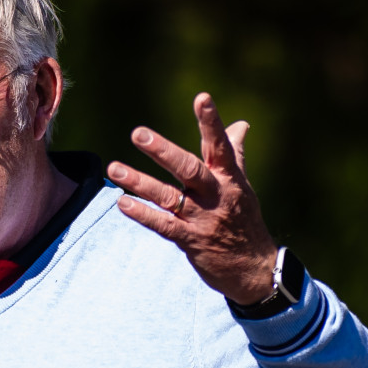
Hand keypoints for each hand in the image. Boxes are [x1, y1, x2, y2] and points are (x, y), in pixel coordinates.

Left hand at [108, 93, 277, 304]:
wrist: (253, 269)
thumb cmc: (243, 220)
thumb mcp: (242, 186)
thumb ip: (235, 154)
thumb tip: (240, 125)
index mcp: (229, 178)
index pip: (220, 145)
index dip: (211, 122)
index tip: (202, 98)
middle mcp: (216, 195)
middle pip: (189, 168)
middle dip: (163, 150)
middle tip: (138, 133)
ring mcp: (202, 218)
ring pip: (168, 196)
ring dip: (139, 182)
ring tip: (113, 168)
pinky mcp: (190, 240)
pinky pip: (162, 225)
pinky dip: (142, 214)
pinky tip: (122, 203)